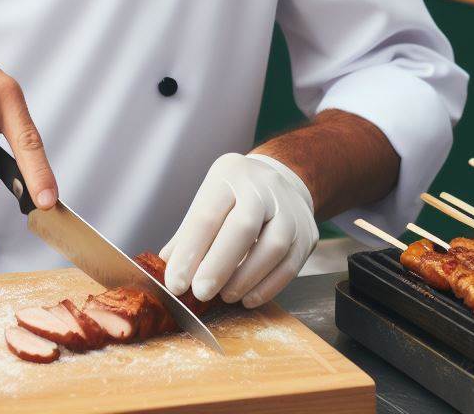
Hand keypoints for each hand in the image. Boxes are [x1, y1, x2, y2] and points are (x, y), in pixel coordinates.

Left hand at [160, 153, 317, 308]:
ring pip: (272, 247)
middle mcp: (262, 188)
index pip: (207, 214)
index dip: (190, 252)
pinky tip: (247, 298)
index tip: (176, 283)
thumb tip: (166, 267)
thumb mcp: (209, 199)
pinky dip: (267, 287)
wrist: (280, 181)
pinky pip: (290, 265)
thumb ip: (188, 233)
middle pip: (243, 227)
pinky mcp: (307, 233)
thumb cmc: (235, 195)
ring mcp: (289, 209)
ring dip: (245, 278)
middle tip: (200, 293)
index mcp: (229, 175)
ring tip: (225, 296)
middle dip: (219, 265)